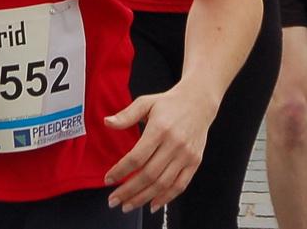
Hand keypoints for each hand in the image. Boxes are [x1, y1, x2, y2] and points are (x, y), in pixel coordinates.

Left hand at [103, 84, 218, 212]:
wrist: (198, 102)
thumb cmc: (169, 103)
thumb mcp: (146, 103)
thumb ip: (126, 115)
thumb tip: (107, 123)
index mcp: (160, 129)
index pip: (137, 157)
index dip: (121, 171)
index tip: (108, 179)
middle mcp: (174, 144)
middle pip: (149, 174)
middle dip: (128, 190)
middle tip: (114, 199)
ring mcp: (186, 155)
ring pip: (163, 183)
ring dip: (143, 197)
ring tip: (128, 205)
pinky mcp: (194, 162)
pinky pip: (180, 185)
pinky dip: (166, 198)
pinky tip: (152, 204)